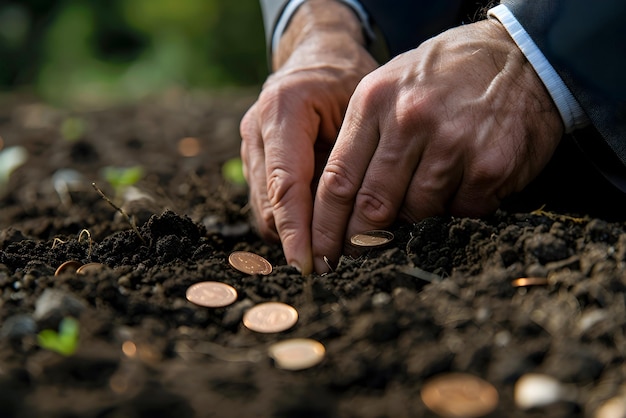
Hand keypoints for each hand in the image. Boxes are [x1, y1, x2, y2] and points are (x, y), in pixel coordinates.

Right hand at [239, 0, 377, 273]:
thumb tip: (360, 224)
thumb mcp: (361, 109)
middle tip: (328, 271)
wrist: (320, 58)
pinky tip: (316, 231)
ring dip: (291, 234)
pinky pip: (266, 202)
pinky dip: (288, 221)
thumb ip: (352, 161)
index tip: (308, 266)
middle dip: (295, 240)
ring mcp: (249, 145)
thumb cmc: (349, 80)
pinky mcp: (252, 159)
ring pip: (264, 208)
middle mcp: (257, 129)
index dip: (296, 231)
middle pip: (269, 204)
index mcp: (283, 110)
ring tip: (327, 255)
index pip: (287, 185)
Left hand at [311, 19, 564, 272]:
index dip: (325, 226)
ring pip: (416, 213)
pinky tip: (459, 196)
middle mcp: (409, 120)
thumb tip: (342, 206)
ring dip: (414, 225)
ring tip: (416, 220)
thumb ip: (364, 137)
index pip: (338, 179)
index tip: (321, 255)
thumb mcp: (392, 86)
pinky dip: (455, 213)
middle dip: (360, 242)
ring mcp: (451, 143)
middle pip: (372, 205)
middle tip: (356, 261)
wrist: (520, 56)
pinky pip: (460, 212)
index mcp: (375, 101)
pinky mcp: (489, 165)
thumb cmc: (446, 77)